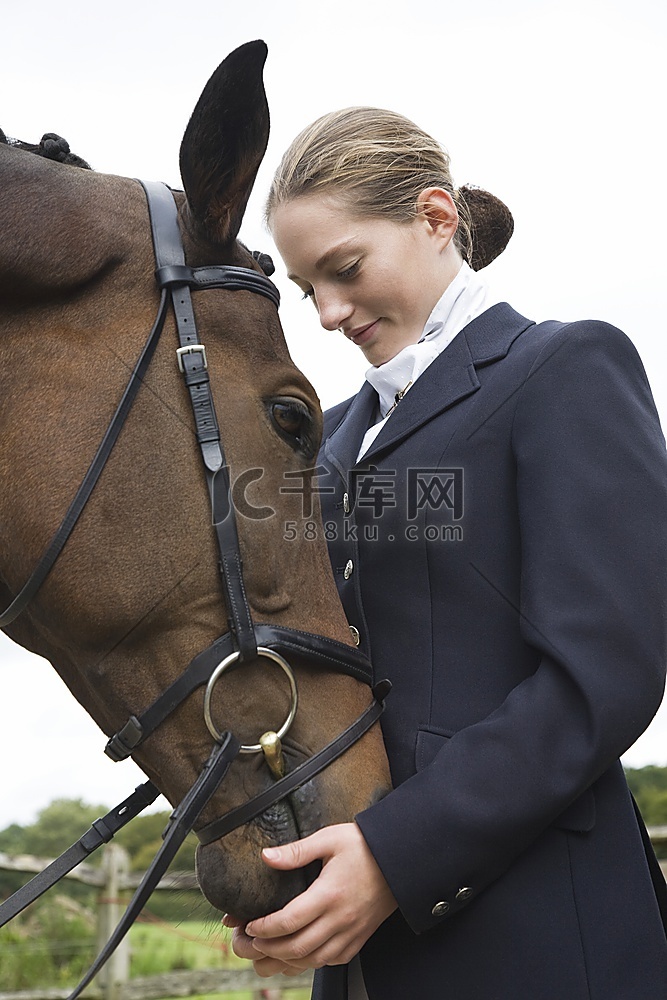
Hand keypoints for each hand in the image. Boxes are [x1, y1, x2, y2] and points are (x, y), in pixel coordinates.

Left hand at [224, 822, 396, 974]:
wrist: (401, 858)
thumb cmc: (365, 845)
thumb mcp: (329, 838)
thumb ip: (296, 850)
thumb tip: (266, 856)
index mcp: (329, 893)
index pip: (289, 921)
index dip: (264, 928)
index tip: (249, 925)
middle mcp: (340, 918)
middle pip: (297, 947)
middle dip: (267, 950)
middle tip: (248, 943)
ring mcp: (352, 932)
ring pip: (313, 960)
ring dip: (286, 961)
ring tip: (265, 954)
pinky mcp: (360, 938)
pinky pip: (332, 960)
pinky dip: (311, 963)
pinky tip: (298, 955)